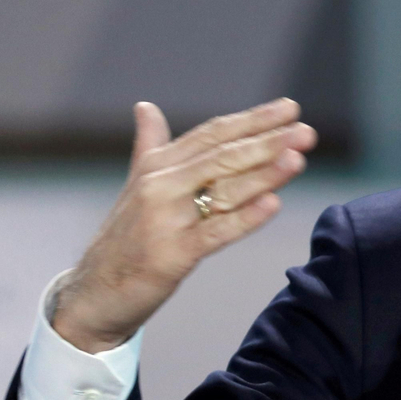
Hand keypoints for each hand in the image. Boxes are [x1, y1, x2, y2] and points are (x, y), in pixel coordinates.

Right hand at [51, 99, 316, 352]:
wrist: (93, 293)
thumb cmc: (124, 238)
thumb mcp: (137, 187)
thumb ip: (149, 146)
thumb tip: (145, 106)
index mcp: (157, 166)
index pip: (212, 134)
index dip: (253, 119)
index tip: (291, 108)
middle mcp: (160, 185)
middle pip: (223, 156)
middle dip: (268, 141)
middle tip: (307, 131)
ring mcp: (165, 218)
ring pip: (223, 188)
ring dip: (264, 173)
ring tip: (298, 157)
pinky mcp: (171, 254)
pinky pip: (216, 231)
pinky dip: (246, 218)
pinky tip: (274, 204)